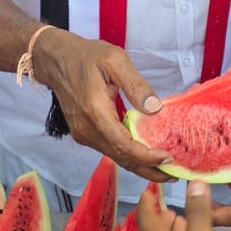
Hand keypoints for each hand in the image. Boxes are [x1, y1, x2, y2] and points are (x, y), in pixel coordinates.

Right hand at [33, 29, 171, 180]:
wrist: (56, 60)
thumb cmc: (85, 56)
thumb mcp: (114, 60)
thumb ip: (136, 85)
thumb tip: (155, 109)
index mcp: (95, 112)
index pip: (124, 145)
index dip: (147, 156)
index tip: (168, 158)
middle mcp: (87, 129)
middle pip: (121, 157)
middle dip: (148, 169)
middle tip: (174, 173)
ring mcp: (84, 134)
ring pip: (115, 156)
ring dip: (140, 165)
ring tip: (164, 168)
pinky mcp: (84, 133)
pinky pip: (109, 149)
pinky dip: (128, 155)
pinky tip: (145, 154)